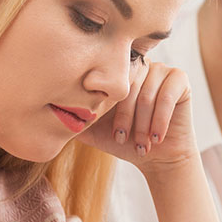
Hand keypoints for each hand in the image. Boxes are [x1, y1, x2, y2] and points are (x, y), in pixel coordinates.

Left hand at [80, 61, 198, 174]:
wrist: (156, 157)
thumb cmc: (124, 141)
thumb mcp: (93, 129)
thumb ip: (73, 116)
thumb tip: (40, 112)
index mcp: (117, 71)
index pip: (107, 78)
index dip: (108, 104)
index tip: (111, 132)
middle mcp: (140, 65)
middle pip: (127, 84)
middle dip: (125, 117)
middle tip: (123, 139)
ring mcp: (162, 69)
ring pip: (146, 93)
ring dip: (142, 123)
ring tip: (140, 143)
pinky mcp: (181, 79)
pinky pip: (167, 95)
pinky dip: (160, 119)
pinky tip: (156, 137)